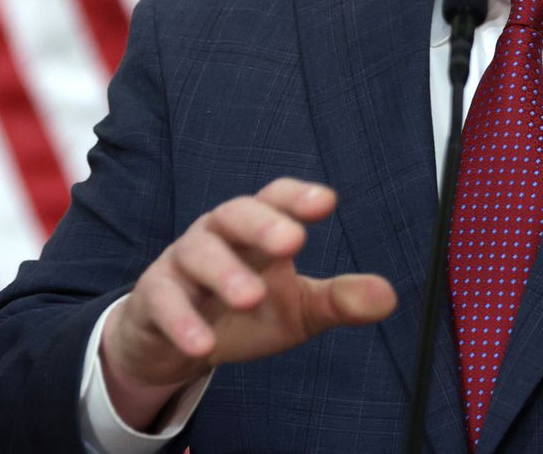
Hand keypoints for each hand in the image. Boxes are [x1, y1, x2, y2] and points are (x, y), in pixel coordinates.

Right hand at [98, 178, 397, 426]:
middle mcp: (217, 235)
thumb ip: (339, 300)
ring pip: (198, 254)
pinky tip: (203, 344)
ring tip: (251, 298)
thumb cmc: (243, 312)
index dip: (297, 197)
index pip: (275, 199)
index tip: (327, 203)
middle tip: (293, 242)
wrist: (175, 342)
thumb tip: (388, 296)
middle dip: (263, 224)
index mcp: (256, 229)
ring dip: (225, 274)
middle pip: (235, 214)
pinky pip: (165, 303)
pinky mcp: (154, 298)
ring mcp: (182, 263)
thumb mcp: (297, 309)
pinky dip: (183, 322)